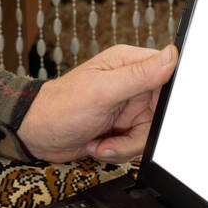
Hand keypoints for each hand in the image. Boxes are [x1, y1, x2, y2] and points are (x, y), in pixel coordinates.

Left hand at [17, 44, 177, 162]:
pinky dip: (119, 152)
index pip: (169, 74)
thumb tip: (170, 56)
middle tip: (120, 135)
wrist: (37, 136)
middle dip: (141, 133)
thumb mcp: (101, 90)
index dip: (168, 99)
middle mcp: (133, 85)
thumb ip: (138, 74)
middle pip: (163, 113)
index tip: (153, 114)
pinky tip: (99, 145)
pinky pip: (137, 146)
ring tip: (102, 142)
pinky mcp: (124, 129)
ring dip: (125, 146)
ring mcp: (129, 108)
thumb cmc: (59, 108)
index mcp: (130, 64)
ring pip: (151, 134)